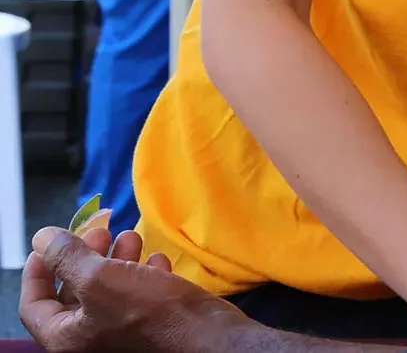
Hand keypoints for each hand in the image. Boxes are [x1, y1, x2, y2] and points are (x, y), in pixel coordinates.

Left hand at [21, 224, 240, 352]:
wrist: (206, 338)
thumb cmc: (150, 313)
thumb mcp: (101, 278)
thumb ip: (67, 258)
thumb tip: (43, 238)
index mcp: (66, 339)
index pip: (34, 303)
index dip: (38, 269)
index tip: (50, 241)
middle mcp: (88, 343)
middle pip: (73, 295)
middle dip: (85, 258)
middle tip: (99, 231)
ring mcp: (119, 337)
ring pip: (107, 293)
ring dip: (116, 261)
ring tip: (131, 236)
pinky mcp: (148, 330)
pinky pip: (135, 300)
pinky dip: (141, 276)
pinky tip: (154, 261)